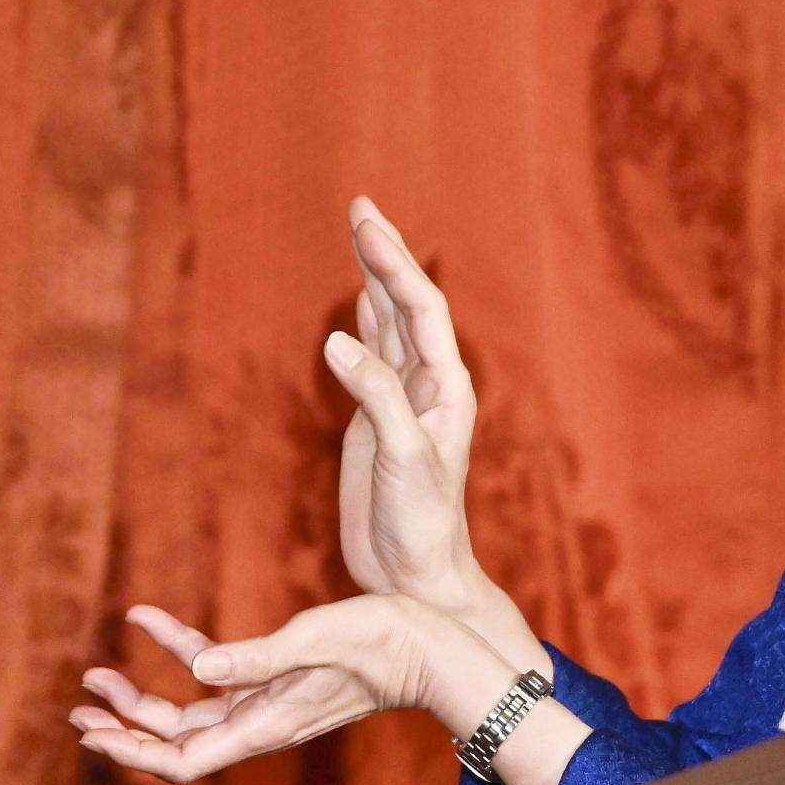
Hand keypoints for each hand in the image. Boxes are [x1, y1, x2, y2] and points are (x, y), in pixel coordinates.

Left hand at [68, 594, 526, 784]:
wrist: (436, 647)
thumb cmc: (386, 642)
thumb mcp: (319, 639)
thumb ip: (258, 657)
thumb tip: (198, 670)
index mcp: (264, 725)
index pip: (182, 759)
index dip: (130, 751)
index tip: (90, 733)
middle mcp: (258, 724)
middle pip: (173, 743)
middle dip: (122, 729)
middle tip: (77, 708)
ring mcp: (266, 705)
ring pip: (187, 713)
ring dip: (140, 699)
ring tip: (97, 677)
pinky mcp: (276, 680)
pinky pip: (216, 671)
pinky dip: (179, 650)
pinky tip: (145, 618)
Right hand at [332, 197, 483, 606]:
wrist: (415, 579)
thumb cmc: (420, 526)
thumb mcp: (401, 458)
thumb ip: (376, 396)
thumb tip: (338, 338)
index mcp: (446, 389)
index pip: (420, 310)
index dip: (392, 264)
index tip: (362, 225)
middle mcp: (428, 386)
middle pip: (407, 304)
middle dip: (384, 253)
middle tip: (360, 205)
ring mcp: (401, 401)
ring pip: (388, 324)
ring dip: (373, 278)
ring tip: (359, 232)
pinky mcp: (376, 422)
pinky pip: (371, 357)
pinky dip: (362, 321)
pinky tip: (355, 300)